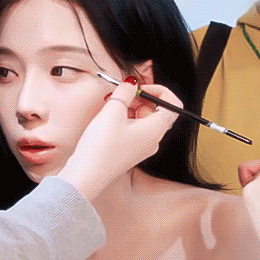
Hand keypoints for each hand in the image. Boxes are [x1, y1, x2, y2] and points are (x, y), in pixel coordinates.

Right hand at [57, 82, 179, 199]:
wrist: (86, 175)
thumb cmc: (101, 147)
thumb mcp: (113, 111)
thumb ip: (125, 92)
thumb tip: (131, 83)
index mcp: (156, 129)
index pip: (172, 104)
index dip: (158, 90)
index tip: (139, 87)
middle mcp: (153, 139)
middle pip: (156, 110)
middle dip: (139, 98)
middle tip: (119, 94)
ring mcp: (142, 147)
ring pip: (143, 120)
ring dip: (129, 108)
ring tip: (109, 105)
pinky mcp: (130, 151)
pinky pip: (133, 130)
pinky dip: (124, 120)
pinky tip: (107, 119)